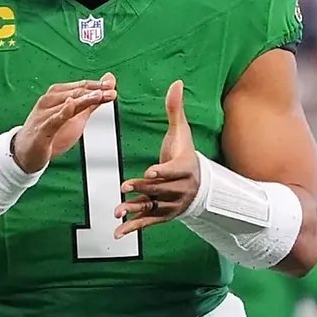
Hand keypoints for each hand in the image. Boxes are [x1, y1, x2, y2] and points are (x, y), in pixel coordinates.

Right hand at [11, 74, 117, 173]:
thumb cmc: (50, 132)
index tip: (111, 85)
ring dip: (83, 99)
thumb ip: (92, 101)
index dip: (97, 86)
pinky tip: (71, 106)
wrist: (25, 152)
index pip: (80, 87)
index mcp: (56, 96)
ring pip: (66, 104)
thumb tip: (109, 82)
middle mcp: (48, 102)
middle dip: (94, 91)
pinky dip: (63, 112)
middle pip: (74, 94)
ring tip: (98, 96)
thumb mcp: (75, 117)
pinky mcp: (41, 131)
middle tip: (110, 91)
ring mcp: (44, 115)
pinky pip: (53, 120)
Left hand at [114, 80, 200, 237]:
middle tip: (124, 187)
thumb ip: (175, 109)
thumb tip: (176, 81)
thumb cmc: (184, 153)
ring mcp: (171, 205)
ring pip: (152, 208)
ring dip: (134, 211)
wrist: (199, 183)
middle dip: (143, 190)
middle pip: (160, 190)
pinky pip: (147, 223)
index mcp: (185, 168)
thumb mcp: (182, 132)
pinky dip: (133, 229)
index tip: (151, 172)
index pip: (174, 171)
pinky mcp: (163, 215)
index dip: (163, 172)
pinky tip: (117, 235)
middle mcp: (179, 189)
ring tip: (117, 212)